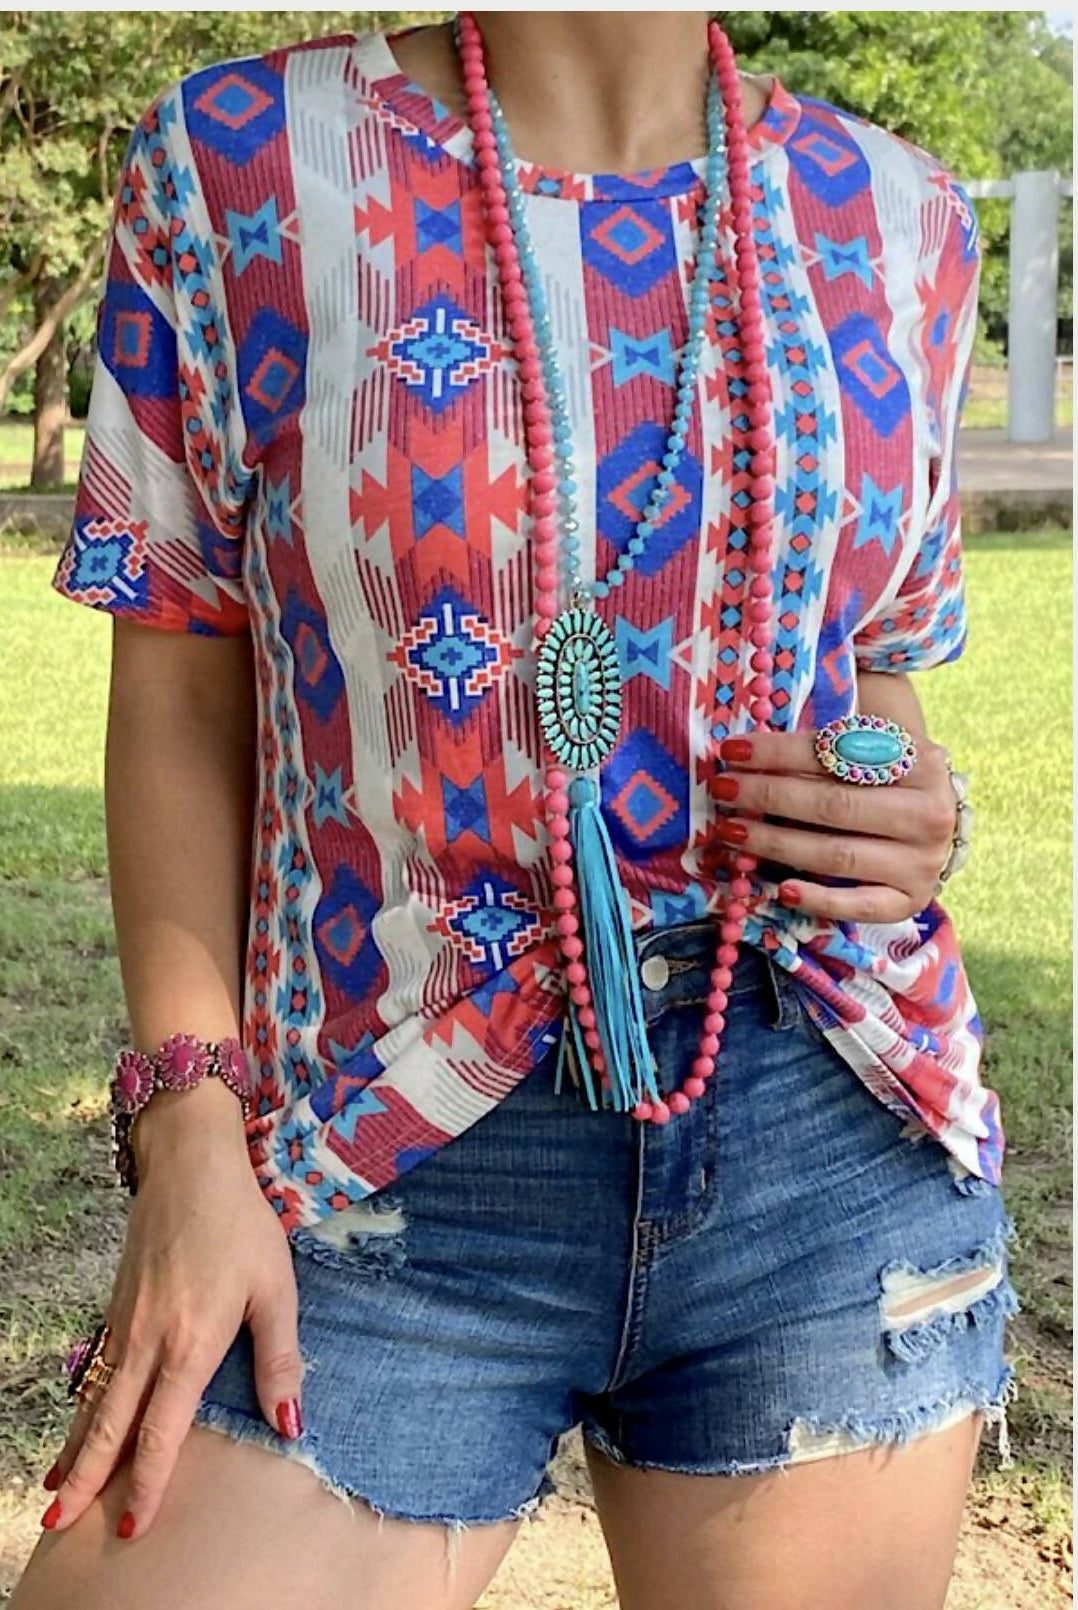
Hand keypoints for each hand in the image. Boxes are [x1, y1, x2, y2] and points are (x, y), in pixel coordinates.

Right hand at [41, 1079, 302, 1541]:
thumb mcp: (277, 1287)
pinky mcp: (118, 1304)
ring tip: (58, 1490)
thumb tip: (290, 1423)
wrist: (190, 1164)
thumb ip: (280, 1358)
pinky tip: (80, 1421)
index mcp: (191, 1344)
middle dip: (88, 1477)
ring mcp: (126, 1322)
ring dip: (77, 1446)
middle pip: (111, 1423)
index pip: (162, 1430)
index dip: (149, 1481)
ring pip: (97, 1397)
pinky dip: (83, 1403)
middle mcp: (149, 1341)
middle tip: (63, 1522)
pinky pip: (96, 1368)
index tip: (136, 1523)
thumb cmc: (242, 1224)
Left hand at [710, 732, 956, 922]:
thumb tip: (747, 757)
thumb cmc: (890, 781)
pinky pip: (859, 906)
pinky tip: (780, 889)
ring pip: (837, 855)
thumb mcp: (871, 753)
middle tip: (723, 789)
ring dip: (776, 843)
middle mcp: (930, 814)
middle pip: (834, 806)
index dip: (779, 751)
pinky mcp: (913, 901)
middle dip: (769, 796)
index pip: (838, 754)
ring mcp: (923, 862)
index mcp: (921, 763)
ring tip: (732, 831)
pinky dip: (818, 899)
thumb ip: (823, 753)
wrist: (938, 825)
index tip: (732, 750)